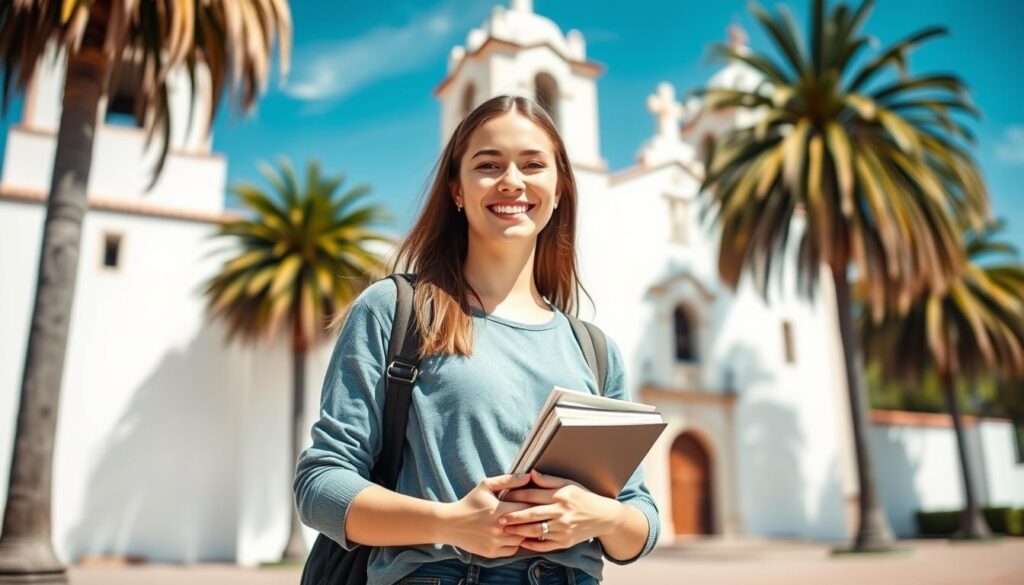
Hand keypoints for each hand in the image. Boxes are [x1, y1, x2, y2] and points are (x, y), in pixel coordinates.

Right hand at [438, 473, 533, 558]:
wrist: (450, 523)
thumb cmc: (469, 502)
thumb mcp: (486, 486)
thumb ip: (508, 480)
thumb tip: (528, 476)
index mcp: (500, 510)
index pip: (528, 508)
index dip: (534, 505)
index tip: (534, 502)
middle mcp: (500, 529)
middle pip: (528, 526)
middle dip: (531, 520)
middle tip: (534, 514)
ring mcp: (496, 543)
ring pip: (522, 539)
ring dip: (524, 532)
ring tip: (523, 525)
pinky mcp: (492, 553)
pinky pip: (512, 550)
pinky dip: (514, 543)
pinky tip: (512, 535)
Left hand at [498, 469, 621, 552]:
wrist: (603, 517)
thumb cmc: (583, 497)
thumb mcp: (568, 484)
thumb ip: (548, 480)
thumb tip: (530, 473)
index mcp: (560, 496)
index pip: (533, 495)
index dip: (516, 495)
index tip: (504, 496)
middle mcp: (561, 512)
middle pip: (532, 514)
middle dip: (513, 516)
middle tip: (499, 518)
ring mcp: (563, 528)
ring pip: (536, 531)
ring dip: (519, 531)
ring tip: (507, 530)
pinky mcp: (565, 542)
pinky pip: (545, 545)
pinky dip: (532, 544)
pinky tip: (522, 541)